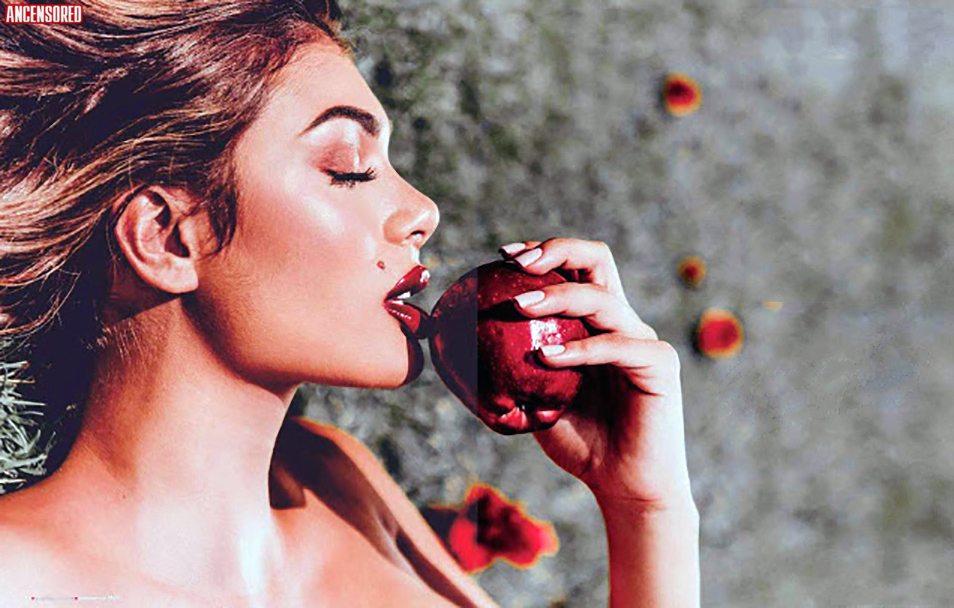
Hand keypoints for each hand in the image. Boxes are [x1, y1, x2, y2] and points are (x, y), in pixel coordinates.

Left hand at [500, 238, 693, 510]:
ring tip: (518, 306)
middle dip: (556, 249)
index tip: (502, 256)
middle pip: (597, 259)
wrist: (624, 486)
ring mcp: (643, 340)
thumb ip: (509, 375)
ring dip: (557, 296)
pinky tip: (546, 356)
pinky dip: (579, 348)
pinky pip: (616, 345)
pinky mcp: (659, 364)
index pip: (576, 267)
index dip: (543, 251)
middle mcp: (622, 322)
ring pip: (601, 298)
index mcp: (596, 323)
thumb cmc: (579, 444)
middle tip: (514, 264)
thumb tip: (455, 356)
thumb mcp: (534, 404)